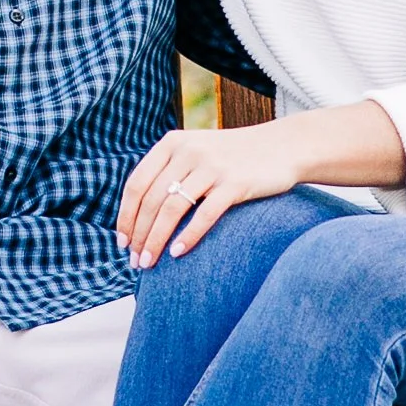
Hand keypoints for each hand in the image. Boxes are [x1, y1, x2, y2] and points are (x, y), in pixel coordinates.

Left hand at [117, 121, 304, 268]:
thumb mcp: (196, 151)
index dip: (126, 216)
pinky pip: (204, 215)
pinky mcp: (236, 183)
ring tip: (150, 263)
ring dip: (156, 241)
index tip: (123, 242)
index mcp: (173, 143)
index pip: (137, 184)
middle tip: (135, 261)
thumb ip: (169, 171)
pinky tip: (178, 253)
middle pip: (151, 200)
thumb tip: (138, 214)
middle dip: (140, 235)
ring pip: (172, 209)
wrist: (282, 146)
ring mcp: (212, 166)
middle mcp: (189, 151)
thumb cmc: (234, 157)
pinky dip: (188, 236)